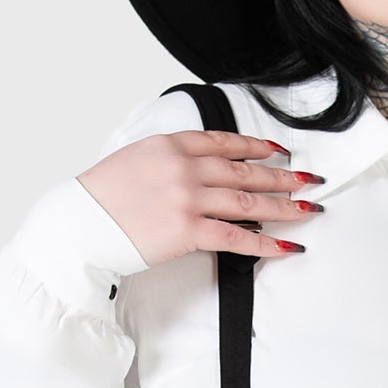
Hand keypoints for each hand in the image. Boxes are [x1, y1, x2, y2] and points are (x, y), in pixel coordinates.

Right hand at [77, 128, 324, 264]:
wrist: (79, 224)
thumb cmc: (100, 197)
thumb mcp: (135, 159)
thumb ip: (169, 160)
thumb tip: (199, 170)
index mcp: (171, 145)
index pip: (225, 142)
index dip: (256, 147)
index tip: (277, 151)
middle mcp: (184, 167)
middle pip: (245, 172)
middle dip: (282, 177)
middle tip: (308, 180)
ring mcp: (188, 198)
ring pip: (248, 202)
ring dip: (284, 206)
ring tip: (307, 209)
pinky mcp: (188, 230)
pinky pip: (236, 237)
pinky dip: (266, 242)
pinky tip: (286, 245)